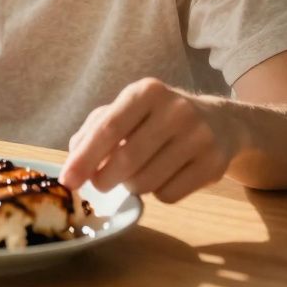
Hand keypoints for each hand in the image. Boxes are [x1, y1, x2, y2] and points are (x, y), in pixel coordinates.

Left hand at [59, 78, 242, 202]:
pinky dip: (157, 194)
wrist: (219, 122)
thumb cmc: (157, 117)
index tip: (67, 181)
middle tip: (99, 184)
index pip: (109, 128)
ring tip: (137, 174)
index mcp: (146, 91)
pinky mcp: (214, 163)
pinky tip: (164, 177)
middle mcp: (176, 110)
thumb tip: (73, 160)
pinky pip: (170, 195)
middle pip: (126, 160)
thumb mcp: (126, 111)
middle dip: (104, 179)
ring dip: (132, 186)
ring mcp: (199, 136)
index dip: (85, 158)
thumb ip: (94, 130)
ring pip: (146, 182)